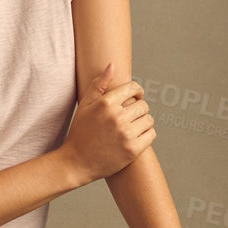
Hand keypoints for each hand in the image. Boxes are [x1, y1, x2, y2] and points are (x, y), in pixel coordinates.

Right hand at [60, 61, 155, 183]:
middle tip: (130, 116)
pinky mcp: (132, 150)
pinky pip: (151, 134)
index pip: (133, 88)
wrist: (76, 162)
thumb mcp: (85, 105)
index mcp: (106, 103)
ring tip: (132, 127)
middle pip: (143, 105)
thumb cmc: (80, 132)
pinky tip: (136, 136)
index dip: (137, 91)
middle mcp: (117, 117)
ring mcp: (126, 134)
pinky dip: (146, 134)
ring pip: (149, 119)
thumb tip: (112, 64)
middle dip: (138, 109)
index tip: (135, 97)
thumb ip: (99, 84)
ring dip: (143, 122)